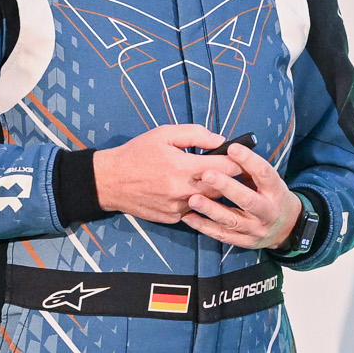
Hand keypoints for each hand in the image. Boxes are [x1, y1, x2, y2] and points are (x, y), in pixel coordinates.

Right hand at [93, 124, 241, 222]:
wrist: (111, 181)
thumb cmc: (137, 153)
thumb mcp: (164, 134)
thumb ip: (196, 134)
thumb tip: (221, 140)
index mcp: (184, 168)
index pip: (226, 168)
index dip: (238, 162)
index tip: (243, 159)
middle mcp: (184, 192)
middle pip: (223, 188)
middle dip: (230, 179)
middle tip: (235, 171)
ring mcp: (179, 208)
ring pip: (209, 202)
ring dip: (214, 192)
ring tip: (214, 181)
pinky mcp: (173, 218)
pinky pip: (193, 210)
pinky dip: (196, 202)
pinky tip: (191, 192)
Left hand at [183, 138, 302, 251]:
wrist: (286, 228)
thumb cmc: (271, 196)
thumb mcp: (269, 181)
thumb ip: (250, 169)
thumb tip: (227, 150)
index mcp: (275, 191)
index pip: (264, 173)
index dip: (249, 160)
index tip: (232, 148)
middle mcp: (268, 212)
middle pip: (248, 200)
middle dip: (227, 187)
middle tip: (207, 174)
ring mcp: (256, 229)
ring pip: (232, 221)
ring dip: (211, 209)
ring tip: (193, 199)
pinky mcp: (244, 241)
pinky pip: (222, 235)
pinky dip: (204, 226)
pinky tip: (188, 216)